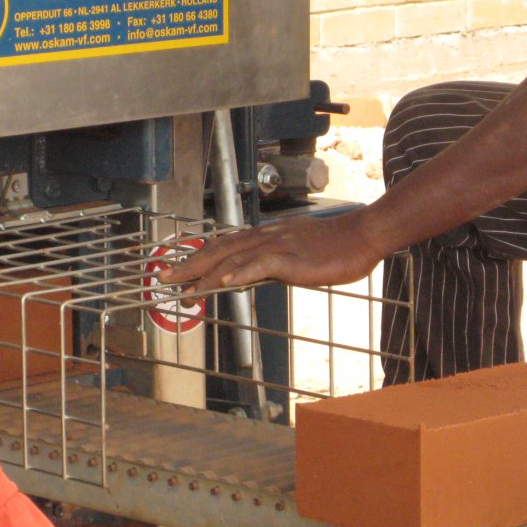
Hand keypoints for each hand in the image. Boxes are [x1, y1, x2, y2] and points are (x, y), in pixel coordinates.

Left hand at [159, 210, 384, 292]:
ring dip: (206, 274)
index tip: (178, 272)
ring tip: (185, 290)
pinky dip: (241, 272)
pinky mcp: (293, 258)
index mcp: (265, 236)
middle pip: (219, 250)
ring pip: (234, 258)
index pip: (223, 246)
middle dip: (189, 266)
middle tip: (164, 280)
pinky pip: (262, 264)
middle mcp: (266, 237)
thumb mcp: (296, 254)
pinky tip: (225, 282)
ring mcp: (278, 246)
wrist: (362, 236)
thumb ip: (272, 262)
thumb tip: (251, 274)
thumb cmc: (334, 247)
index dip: (198, 259)